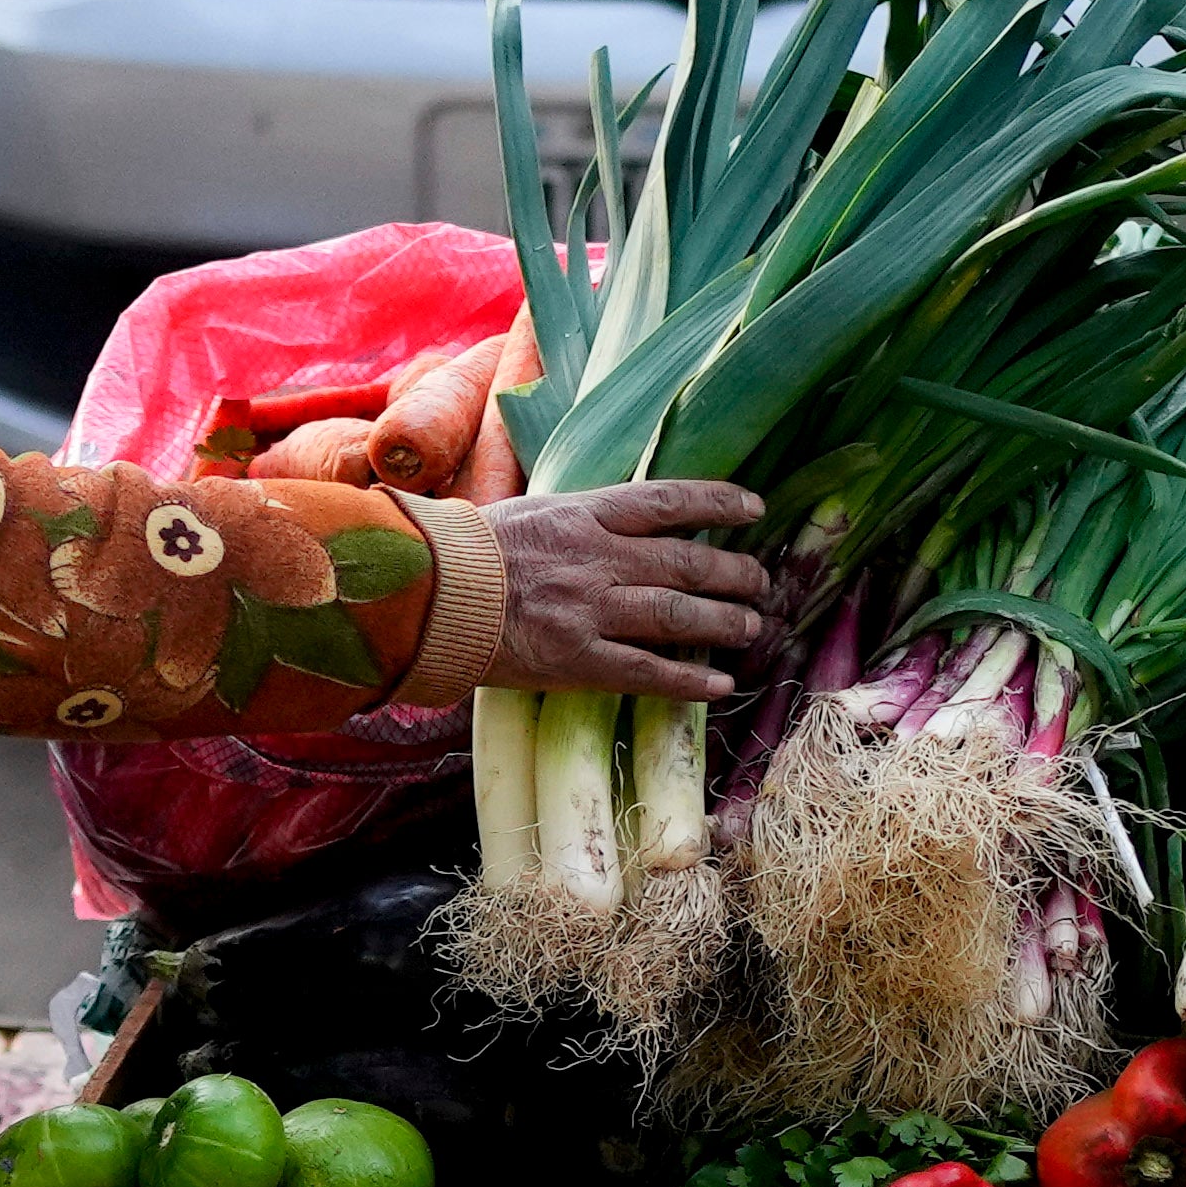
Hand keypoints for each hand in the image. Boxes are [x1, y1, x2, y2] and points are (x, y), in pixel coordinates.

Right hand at [468, 481, 785, 697]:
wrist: (423, 591)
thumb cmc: (467, 550)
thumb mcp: (531, 511)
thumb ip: (580, 517)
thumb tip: (622, 518)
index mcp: (585, 513)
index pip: (669, 501)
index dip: (718, 503)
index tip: (754, 509)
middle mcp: (597, 558)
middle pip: (688, 563)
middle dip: (734, 574)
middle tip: (761, 583)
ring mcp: (589, 609)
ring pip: (677, 616)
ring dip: (724, 623)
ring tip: (751, 628)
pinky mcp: (575, 658)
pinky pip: (646, 672)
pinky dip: (689, 681)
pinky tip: (721, 686)